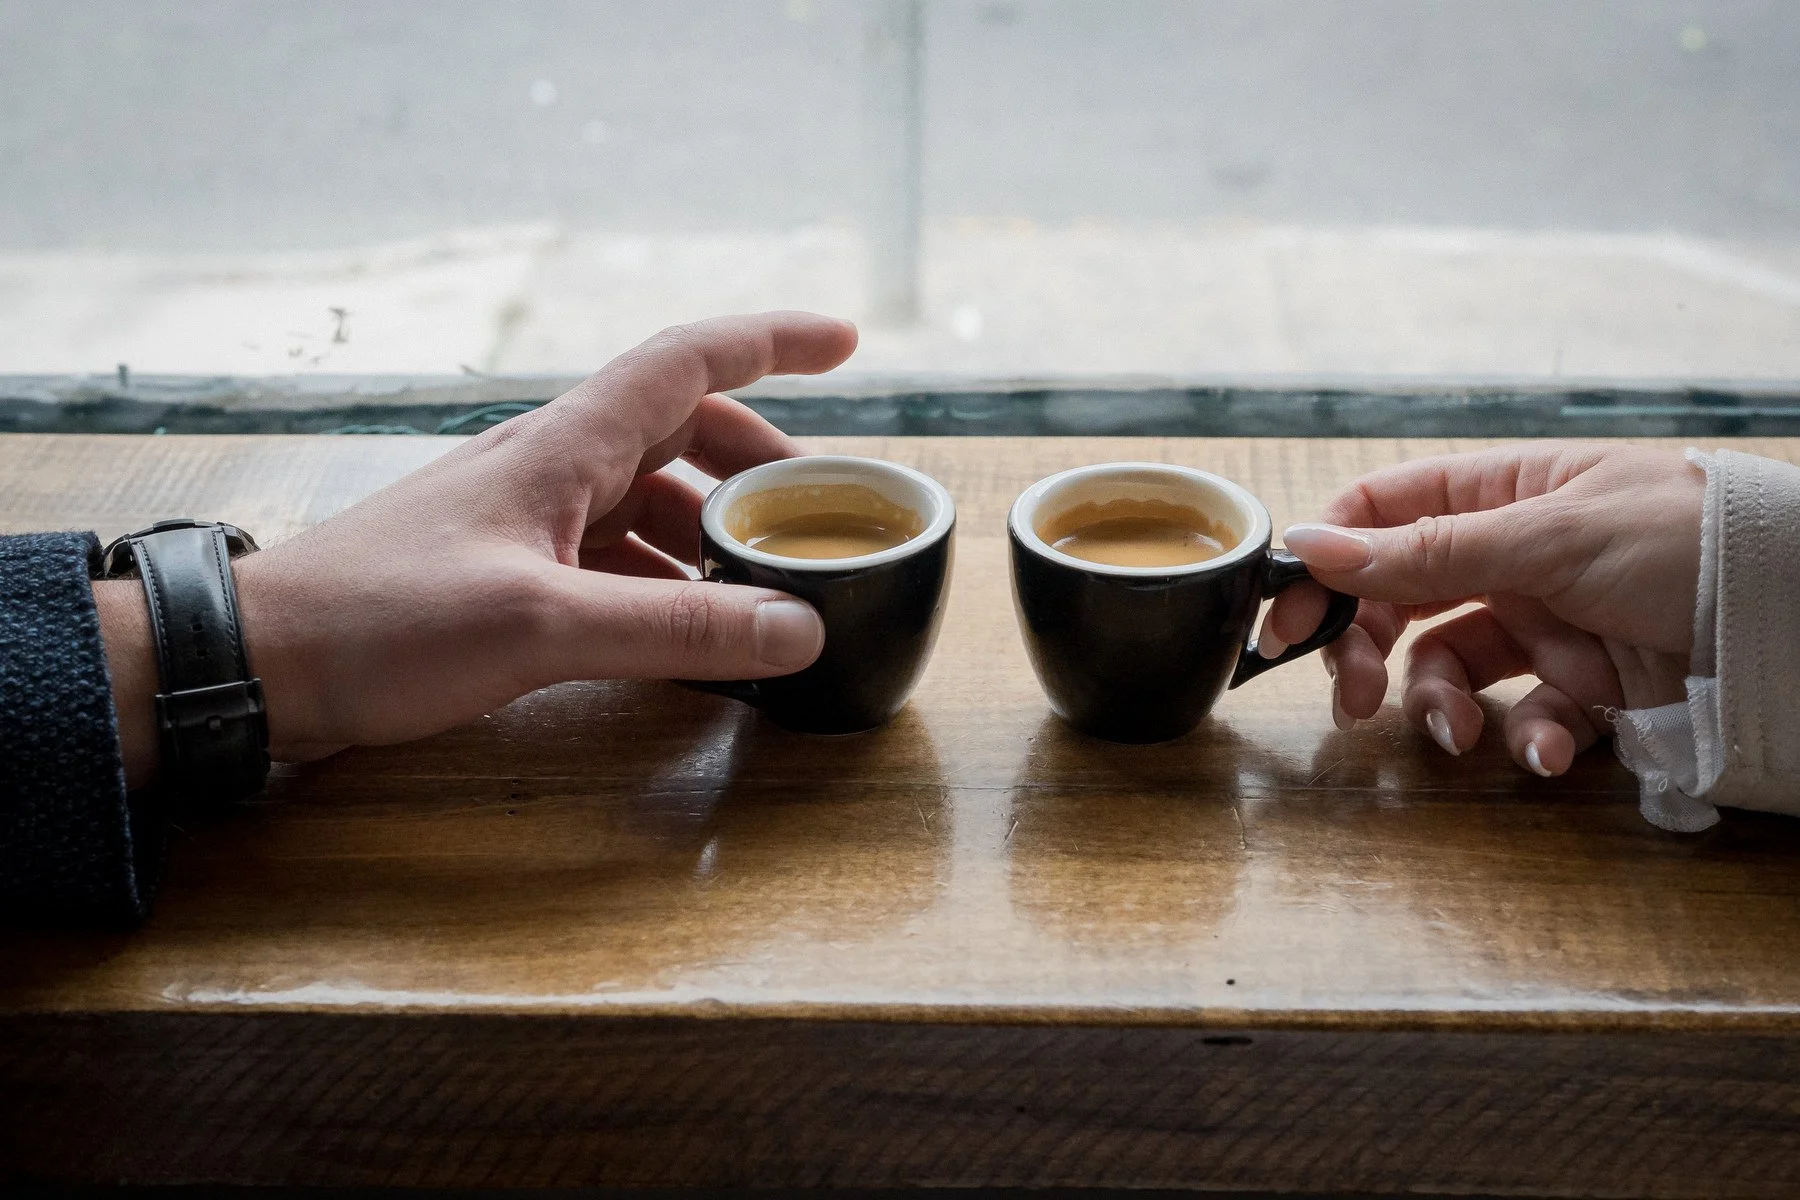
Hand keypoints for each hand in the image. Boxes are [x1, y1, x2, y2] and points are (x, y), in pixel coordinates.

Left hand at [99, 312, 858, 782]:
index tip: (847, 342)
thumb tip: (799, 630)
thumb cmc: (383, 623)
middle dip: (756, 460)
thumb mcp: (542, 625)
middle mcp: (549, 467)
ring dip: (710, 534)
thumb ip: (677, 631)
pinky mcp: (502, 574)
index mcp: (564, 446)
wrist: (257, 662)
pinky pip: (609, 562)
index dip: (772, 340)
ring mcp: (524, 521)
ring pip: (646, 503)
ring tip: (762, 587)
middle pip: (678, 431)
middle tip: (811, 509)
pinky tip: (684, 640)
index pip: (687, 361)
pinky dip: (662, 588)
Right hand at [1258, 442, 1703, 776]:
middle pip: (1398, 598)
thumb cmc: (1689, 541)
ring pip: (1448, 666)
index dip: (1326, 561)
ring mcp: (1546, 621)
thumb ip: (1428, 551)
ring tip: (1455, 735)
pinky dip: (1520, 738)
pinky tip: (1542, 749)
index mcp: (1502, 492)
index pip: (1382, 511)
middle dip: (1367, 650)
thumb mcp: (1552, 536)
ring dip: (1436, 706)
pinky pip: (1520, 715)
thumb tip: (1311, 545)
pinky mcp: (1583, 686)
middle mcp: (1512, 554)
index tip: (1287, 620)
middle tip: (1351, 700)